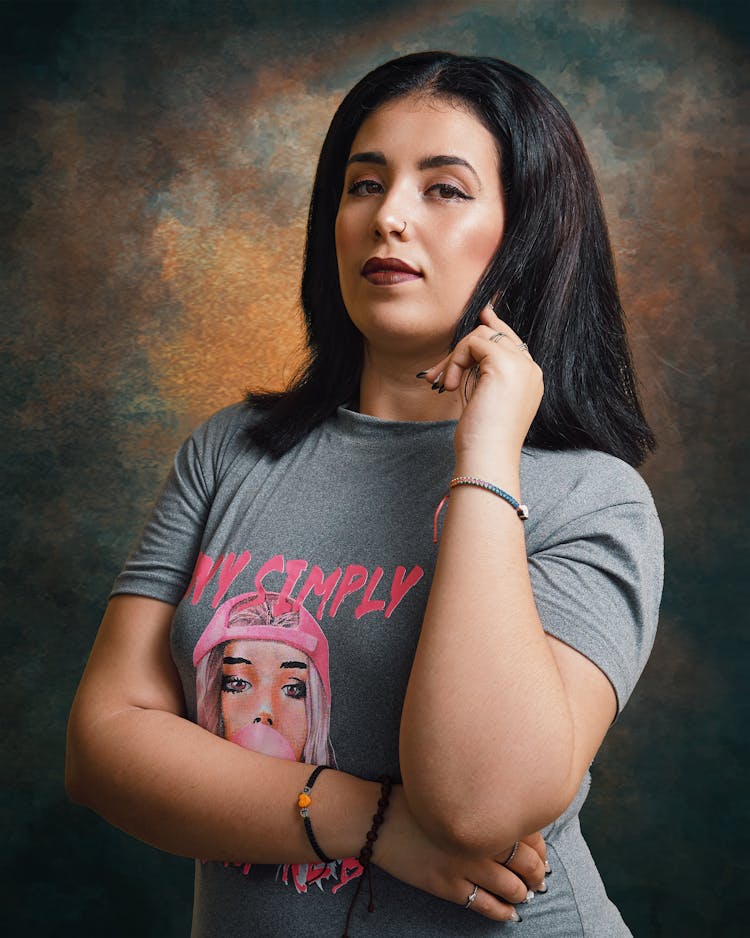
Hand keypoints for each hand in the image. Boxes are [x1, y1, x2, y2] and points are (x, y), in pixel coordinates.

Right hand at [373, 786, 547, 921]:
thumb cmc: (414, 799)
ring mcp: (465, 865)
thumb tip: (508, 820)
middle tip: (539, 878)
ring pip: (511, 888)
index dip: (540, 848)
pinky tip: (510, 913)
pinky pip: (486, 906)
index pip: (529, 833)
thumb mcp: (451, 793)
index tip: (540, 854)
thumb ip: (480, 804)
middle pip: (526, 863)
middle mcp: (479, 839)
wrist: (379, 819)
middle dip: (537, 874)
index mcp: (482, 812)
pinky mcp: (449, 886)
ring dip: (523, 893)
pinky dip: (503, 912)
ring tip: (524, 894)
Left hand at [418, 305, 542, 463]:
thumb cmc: (482, 439)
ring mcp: (521, 365)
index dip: (496, 325)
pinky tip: (450, 386)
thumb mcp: (483, 399)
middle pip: (495, 334)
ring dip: (455, 358)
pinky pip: (473, 342)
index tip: (483, 311)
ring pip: (481, 335)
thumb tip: (471, 345)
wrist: (488, 458)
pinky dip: (455, 360)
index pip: (513, 341)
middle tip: (437, 375)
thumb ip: (483, 373)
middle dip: (461, 350)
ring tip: (445, 385)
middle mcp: (531, 368)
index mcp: (530, 379)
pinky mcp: (504, 364)